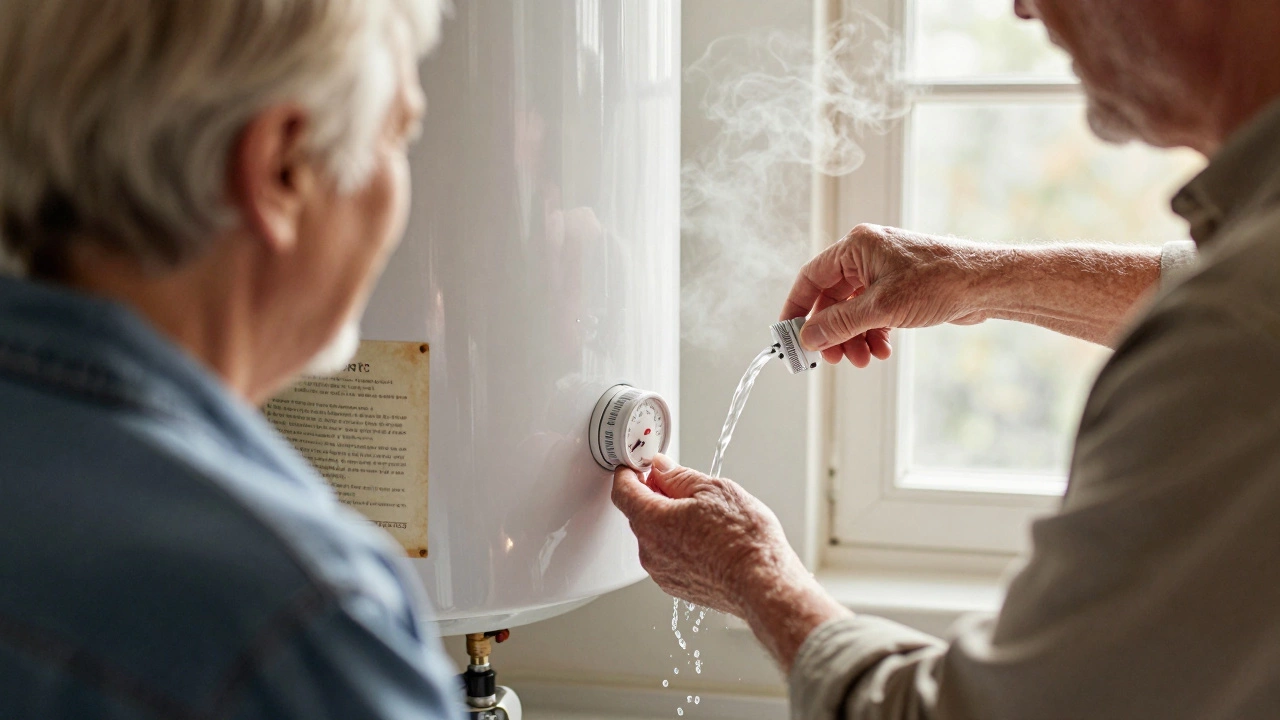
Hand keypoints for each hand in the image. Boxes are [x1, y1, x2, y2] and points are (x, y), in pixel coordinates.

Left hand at [610, 456, 804, 616]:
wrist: (763, 583)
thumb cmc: (743, 540)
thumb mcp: (713, 490)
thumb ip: (679, 477)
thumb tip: (662, 469)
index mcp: (652, 521)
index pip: (623, 491)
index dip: (628, 473)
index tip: (637, 466)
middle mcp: (650, 551)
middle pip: (639, 515)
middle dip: (652, 496)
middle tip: (677, 485)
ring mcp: (662, 573)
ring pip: (655, 537)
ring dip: (667, 521)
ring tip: (703, 515)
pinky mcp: (677, 587)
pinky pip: (668, 558)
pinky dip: (678, 544)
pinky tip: (706, 538)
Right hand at [780, 224, 997, 366]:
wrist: (986, 284)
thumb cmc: (939, 282)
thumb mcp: (881, 307)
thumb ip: (840, 324)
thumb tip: (808, 338)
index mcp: (857, 247)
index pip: (812, 277)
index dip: (797, 308)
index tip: (788, 334)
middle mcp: (867, 256)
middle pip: (832, 299)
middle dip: (832, 332)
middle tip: (832, 358)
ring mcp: (884, 273)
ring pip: (853, 311)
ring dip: (853, 338)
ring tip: (862, 359)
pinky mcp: (900, 289)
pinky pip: (873, 315)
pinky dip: (872, 334)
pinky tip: (881, 350)